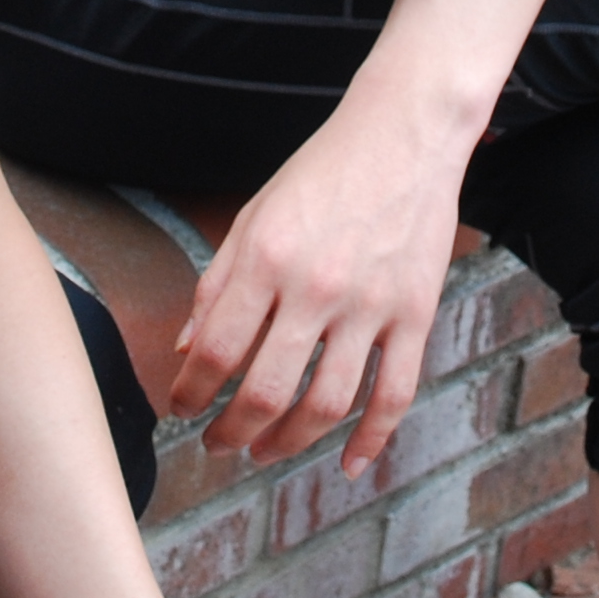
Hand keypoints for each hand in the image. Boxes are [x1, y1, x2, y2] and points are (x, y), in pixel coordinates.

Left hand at [170, 89, 467, 474]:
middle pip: (266, 391)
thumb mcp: (255, 215)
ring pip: (327, 404)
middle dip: (232, 432)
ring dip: (288, 442)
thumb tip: (188, 351)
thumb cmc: (322, 172)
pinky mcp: (416, 312)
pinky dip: (372, 439)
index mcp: (267, 257)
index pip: (217, 350)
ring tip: (265, 451)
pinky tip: (347, 464)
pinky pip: (394, 393)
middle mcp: (316, 286)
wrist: (404, 133)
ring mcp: (371, 303)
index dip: (191, 393)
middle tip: (217, 444)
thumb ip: (218, 283)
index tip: (182, 409)